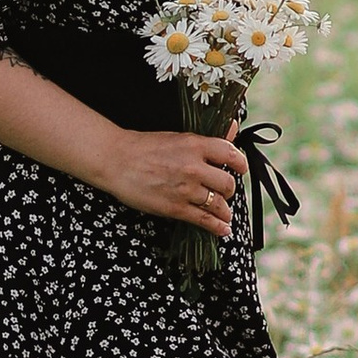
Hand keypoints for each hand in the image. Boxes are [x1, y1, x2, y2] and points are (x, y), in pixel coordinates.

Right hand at [99, 123, 243, 237]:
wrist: (117, 160)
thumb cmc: (144, 147)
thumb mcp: (178, 137)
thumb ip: (206, 139)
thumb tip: (232, 128)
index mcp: (195, 145)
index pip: (231, 154)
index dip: (240, 164)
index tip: (240, 169)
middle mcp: (194, 167)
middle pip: (228, 183)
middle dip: (229, 190)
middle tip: (224, 192)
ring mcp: (186, 189)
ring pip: (218, 204)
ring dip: (224, 211)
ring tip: (224, 214)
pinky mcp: (175, 207)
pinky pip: (204, 220)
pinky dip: (217, 226)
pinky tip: (222, 229)